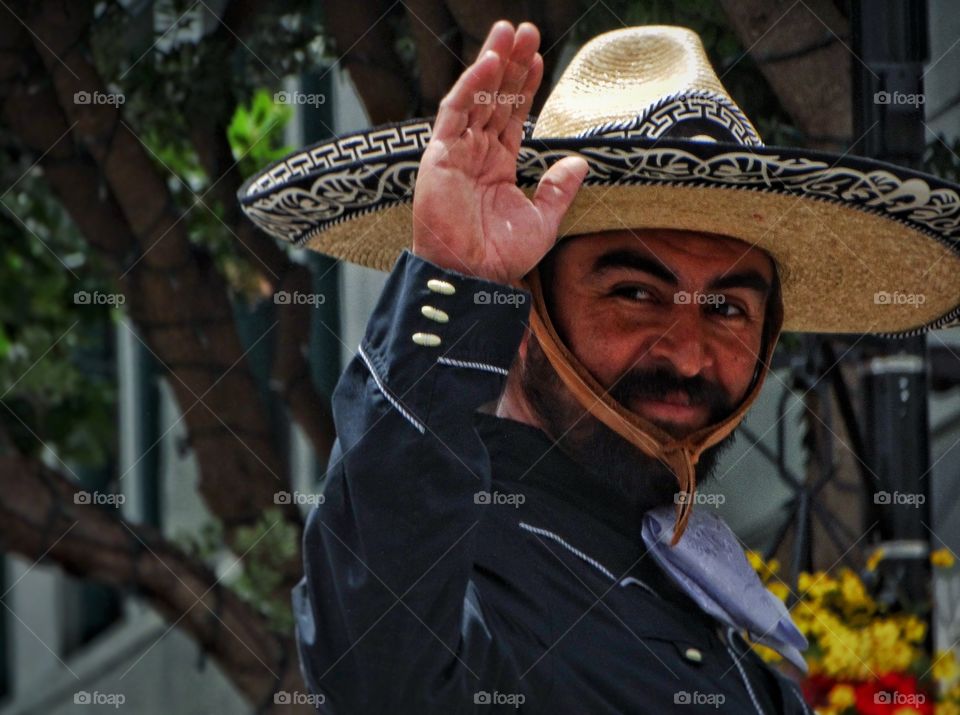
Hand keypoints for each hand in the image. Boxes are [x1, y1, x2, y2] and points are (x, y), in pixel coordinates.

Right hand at [411, 21, 587, 285]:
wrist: (473, 277)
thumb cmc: (502, 255)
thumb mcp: (542, 220)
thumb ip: (558, 189)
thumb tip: (580, 162)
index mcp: (498, 165)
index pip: (513, 116)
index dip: (525, 86)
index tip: (539, 58)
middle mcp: (476, 153)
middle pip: (495, 99)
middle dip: (510, 64)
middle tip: (526, 30)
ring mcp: (456, 152)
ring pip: (475, 98)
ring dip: (490, 64)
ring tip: (507, 32)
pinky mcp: (439, 157)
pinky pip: (453, 114)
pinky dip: (470, 87)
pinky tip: (487, 63)